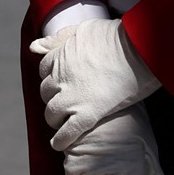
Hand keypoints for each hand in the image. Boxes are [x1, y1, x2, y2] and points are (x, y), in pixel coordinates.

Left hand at [32, 15, 159, 150]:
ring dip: (55, 120)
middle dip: (53, 98)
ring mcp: (72, 98)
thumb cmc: (117, 36)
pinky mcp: (87, 115)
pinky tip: (60, 144)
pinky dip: (61, 140)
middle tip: (65, 103)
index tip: (61, 83)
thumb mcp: (84, 29)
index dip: (52, 78)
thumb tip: (34, 46)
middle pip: (46, 93)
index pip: (44, 71)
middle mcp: (61, 79)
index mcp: (59, 57)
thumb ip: (59, 38)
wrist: (139, 50)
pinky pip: (67, 132)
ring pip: (52, 114)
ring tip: (63, 123)